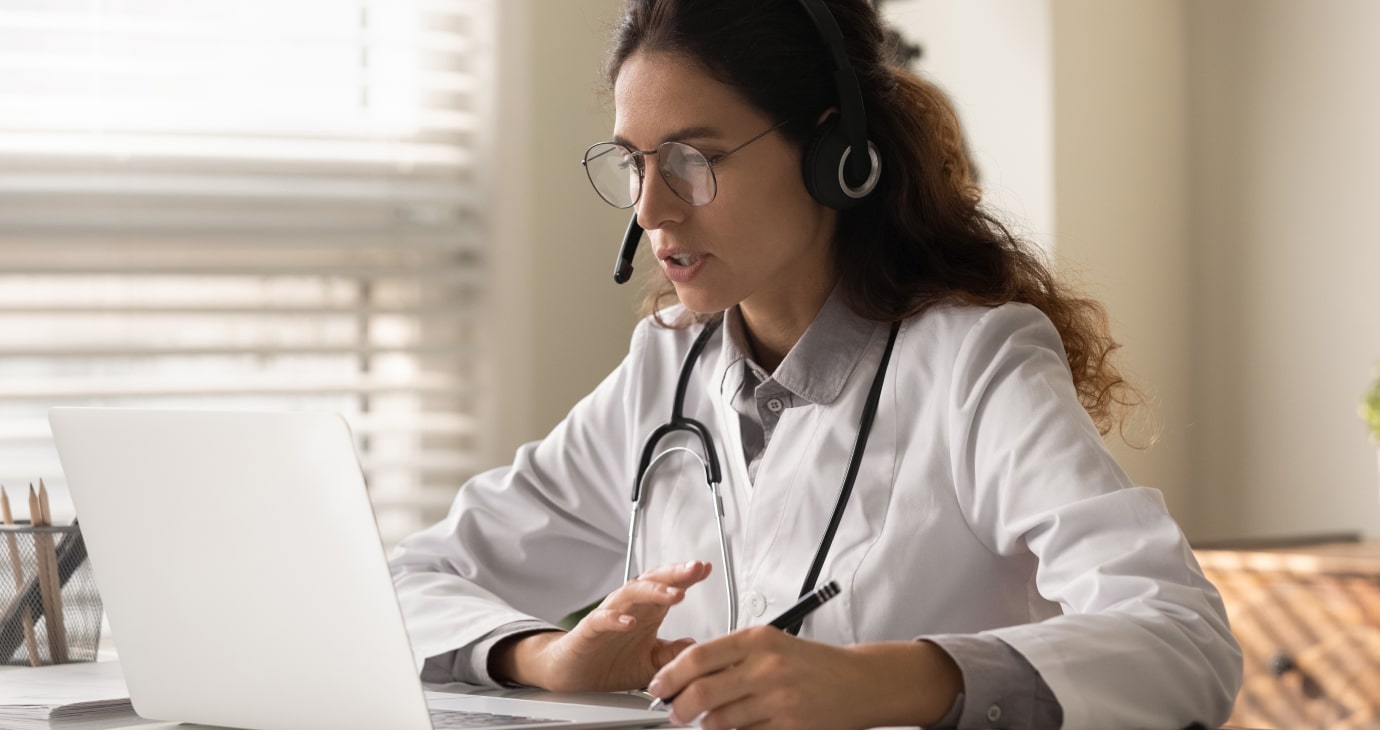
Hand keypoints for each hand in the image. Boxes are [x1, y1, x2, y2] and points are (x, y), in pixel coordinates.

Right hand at [490, 560, 712, 691]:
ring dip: (654, 592)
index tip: (706, 568)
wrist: (572, 674)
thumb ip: (672, 653)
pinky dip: (615, 618)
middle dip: (676, 574)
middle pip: (654, 582)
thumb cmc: (609, 663)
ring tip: (674, 595)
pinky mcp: (589, 630)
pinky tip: (628, 621)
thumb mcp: (651, 663)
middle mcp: (629, 608)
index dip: (687, 576)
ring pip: (631, 594)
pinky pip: (601, 619)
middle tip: (696, 569)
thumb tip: (697, 646)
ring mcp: (609, 616)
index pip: (669, 586)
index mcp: (647, 612)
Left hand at [647, 629, 962, 729]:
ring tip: (710, 720)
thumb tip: (688, 671)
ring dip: (708, 724)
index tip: (659, 684)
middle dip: (680, 707)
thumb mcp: (772, 644)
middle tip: (674, 712)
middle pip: (702, 693)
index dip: (670, 674)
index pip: (698, 656)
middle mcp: (766, 668)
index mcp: (758, 640)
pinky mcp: (788, 727)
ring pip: (720, 720)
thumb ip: (732, 655)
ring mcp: (778, 701)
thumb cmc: (814, 663)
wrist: (859, 682)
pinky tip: (741, 726)